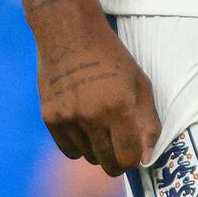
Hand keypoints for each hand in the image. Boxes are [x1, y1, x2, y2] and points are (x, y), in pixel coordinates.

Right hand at [35, 2, 159, 176]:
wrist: (69, 33)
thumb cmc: (110, 56)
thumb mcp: (138, 81)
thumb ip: (147, 120)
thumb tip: (146, 157)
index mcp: (118, 105)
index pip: (128, 156)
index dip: (134, 158)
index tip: (134, 150)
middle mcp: (92, 115)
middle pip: (107, 163)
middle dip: (117, 159)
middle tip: (118, 143)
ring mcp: (68, 118)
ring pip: (88, 157)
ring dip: (97, 148)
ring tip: (99, 123)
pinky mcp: (49, 118)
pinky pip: (68, 150)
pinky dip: (79, 144)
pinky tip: (83, 124)